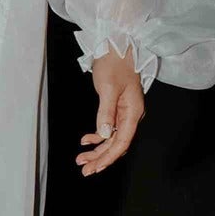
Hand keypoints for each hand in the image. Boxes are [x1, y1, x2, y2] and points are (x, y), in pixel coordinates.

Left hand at [79, 47, 143, 174]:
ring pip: (112, 138)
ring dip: (97, 150)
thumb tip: (103, 134)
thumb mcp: (108, 88)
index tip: (95, 168)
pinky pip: (109, 129)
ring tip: (81, 158)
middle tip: (84, 169)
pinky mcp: (117, 108)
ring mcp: (125, 112)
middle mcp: (131, 115)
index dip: (109, 157)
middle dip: (101, 158)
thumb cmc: (115, 63)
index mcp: (133, 112)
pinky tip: (86, 141)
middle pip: (117, 143)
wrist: (116, 46)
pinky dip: (97, 136)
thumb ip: (106, 112)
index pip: (122, 141)